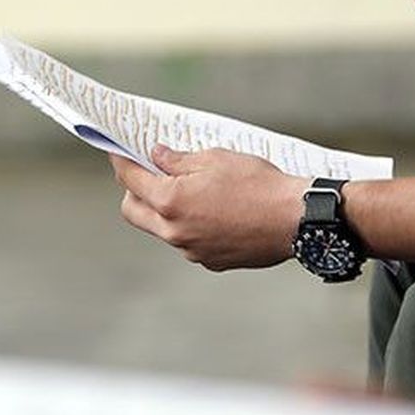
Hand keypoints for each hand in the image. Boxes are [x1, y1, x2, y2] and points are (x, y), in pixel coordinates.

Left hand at [110, 146, 303, 271]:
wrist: (296, 219)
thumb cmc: (259, 185)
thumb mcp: (215, 158)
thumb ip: (178, 160)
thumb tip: (157, 156)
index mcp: (171, 202)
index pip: (131, 180)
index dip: (122, 162)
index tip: (118, 153)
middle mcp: (175, 232)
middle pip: (133, 212)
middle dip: (134, 191)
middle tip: (149, 173)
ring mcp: (192, 251)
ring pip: (162, 229)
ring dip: (165, 211)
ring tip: (191, 191)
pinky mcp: (211, 261)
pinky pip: (189, 242)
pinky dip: (191, 226)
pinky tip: (215, 212)